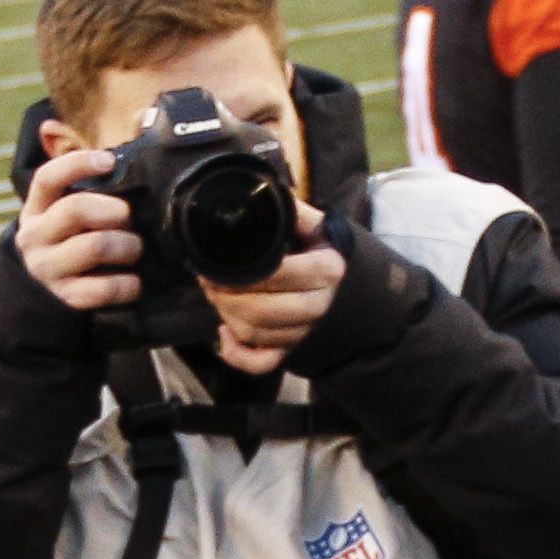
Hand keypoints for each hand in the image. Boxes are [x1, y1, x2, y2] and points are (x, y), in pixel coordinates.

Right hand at [12, 120, 142, 311]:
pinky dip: (126, 284)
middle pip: (76, 210)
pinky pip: (103, 289)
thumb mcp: (63, 210)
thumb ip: (84, 179)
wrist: (44, 294)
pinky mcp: (65, 298)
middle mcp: (35, 237)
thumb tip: (106, 123)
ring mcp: (48, 269)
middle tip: (128, 217)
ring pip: (94, 247)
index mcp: (36, 208)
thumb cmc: (68, 240)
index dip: (77, 164)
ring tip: (134, 249)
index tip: (107, 160)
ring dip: (126, 246)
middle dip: (113, 211)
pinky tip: (133, 281)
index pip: (48, 178)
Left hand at [200, 205, 345, 375]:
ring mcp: (306, 332)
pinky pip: (262, 363)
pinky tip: (224, 335)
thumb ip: (293, 212)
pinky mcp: (294, 350)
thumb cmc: (325, 252)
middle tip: (208, 280)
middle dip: (225, 296)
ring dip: (226, 316)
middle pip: (260, 310)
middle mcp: (319, 305)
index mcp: (326, 270)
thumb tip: (261, 195)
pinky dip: (237, 355)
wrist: (351, 288)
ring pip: (256, 334)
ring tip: (215, 295)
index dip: (238, 272)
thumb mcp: (318, 226)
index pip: (274, 274)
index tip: (215, 263)